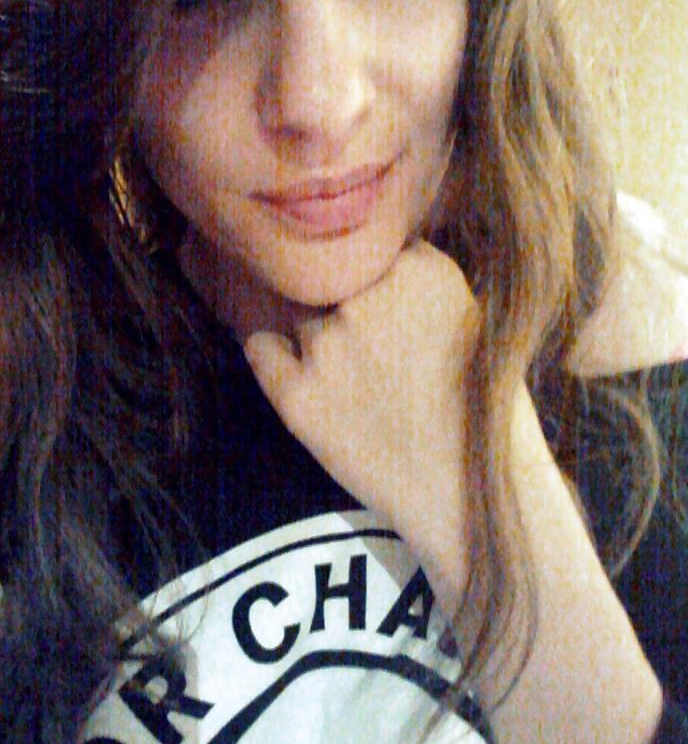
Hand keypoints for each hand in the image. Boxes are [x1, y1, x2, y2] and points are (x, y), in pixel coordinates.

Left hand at [243, 239, 477, 607]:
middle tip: (369, 344)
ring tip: (348, 374)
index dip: (379, 277)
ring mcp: (326, 344)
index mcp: (420, 269)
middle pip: (334, 278)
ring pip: (302, 314)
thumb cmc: (483, 410)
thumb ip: (423, 280)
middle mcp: (366, 296)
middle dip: (347, 302)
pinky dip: (274, 354)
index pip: (376, 250)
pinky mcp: (295, 394)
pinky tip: (296, 372)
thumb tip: (379, 259)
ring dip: (318, 335)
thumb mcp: (474, 319)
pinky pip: (261, 348)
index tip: (389, 305)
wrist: (468, 493)